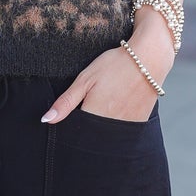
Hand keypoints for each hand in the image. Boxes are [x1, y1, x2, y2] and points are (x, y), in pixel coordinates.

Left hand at [41, 42, 164, 123]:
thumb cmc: (114, 65)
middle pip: (91, 137)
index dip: (70, 126)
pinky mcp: (138, 123)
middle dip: (86, 128)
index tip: (73, 114)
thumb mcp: (85, 79)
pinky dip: (116, 126)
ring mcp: (126, 126)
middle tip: (93, 103)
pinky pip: (122, 132)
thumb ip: (65, 102)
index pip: (75, 132)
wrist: (149, 59)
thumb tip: (46, 120)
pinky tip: (117, 108)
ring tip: (106, 103)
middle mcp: (110, 125)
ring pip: (107, 135)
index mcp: (94, 115)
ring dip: (101, 128)